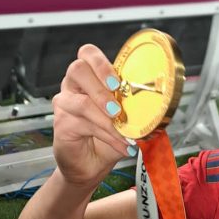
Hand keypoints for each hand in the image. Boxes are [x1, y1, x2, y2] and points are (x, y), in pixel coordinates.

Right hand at [52, 44, 133, 187]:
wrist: (91, 165)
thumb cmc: (107, 137)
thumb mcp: (125, 118)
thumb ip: (134, 106)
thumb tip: (157, 103)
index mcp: (90, 77)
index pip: (87, 54)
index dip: (101, 63)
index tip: (117, 83)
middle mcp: (73, 86)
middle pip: (78, 70)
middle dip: (101, 87)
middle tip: (118, 108)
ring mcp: (64, 104)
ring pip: (82, 102)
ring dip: (107, 119)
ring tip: (126, 134)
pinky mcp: (61, 124)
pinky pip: (83, 124)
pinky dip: (107, 136)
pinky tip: (121, 145)